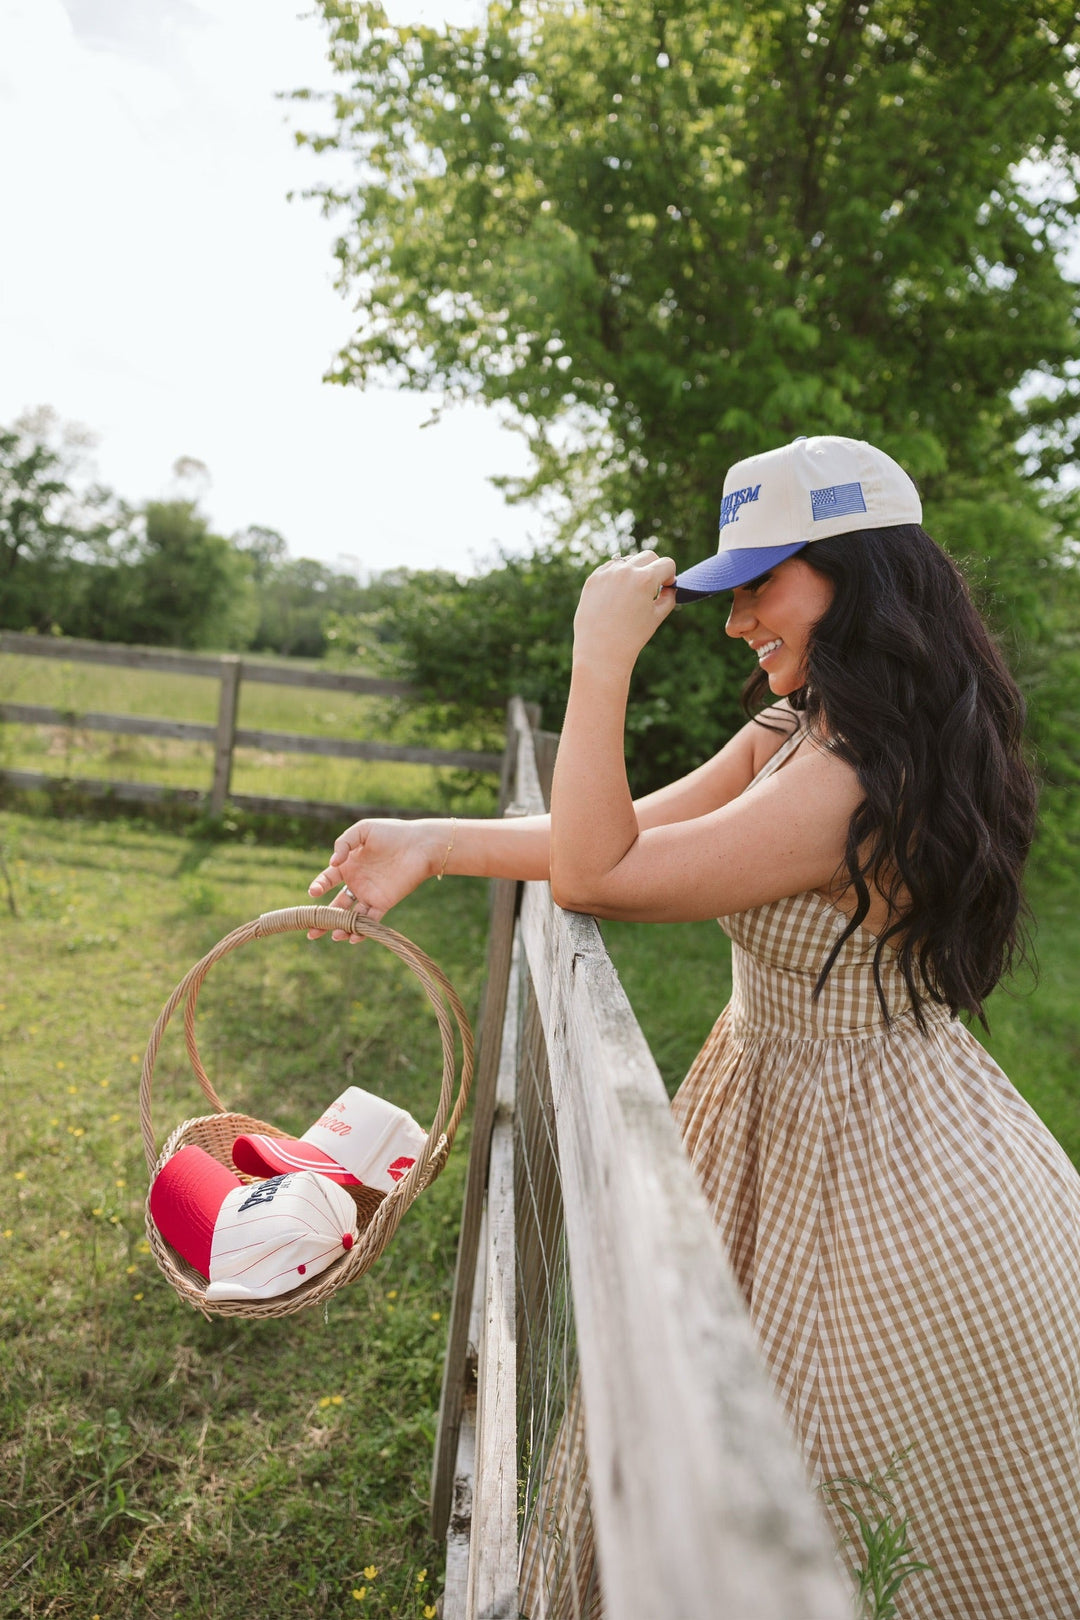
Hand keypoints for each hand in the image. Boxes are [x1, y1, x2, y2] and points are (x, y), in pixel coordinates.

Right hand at [306, 819, 442, 940]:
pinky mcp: (384, 903)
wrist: (420, 844)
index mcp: (348, 866)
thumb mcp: (363, 830)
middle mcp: (356, 883)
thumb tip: (332, 863)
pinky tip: (353, 937)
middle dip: (323, 920)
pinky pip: (370, 920)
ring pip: (351, 916)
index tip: (314, 893)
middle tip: (311, 932)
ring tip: (334, 936)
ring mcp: (369, 894)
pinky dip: (362, 931)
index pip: (327, 879)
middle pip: (335, 905)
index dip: (318, 886)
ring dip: (342, 928)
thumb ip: (343, 843)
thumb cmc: (392, 833)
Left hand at [572, 551, 676, 675]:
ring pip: (628, 560)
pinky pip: (610, 568)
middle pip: (648, 556)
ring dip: (634, 571)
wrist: (600, 651)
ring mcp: (606, 573)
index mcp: (645, 579)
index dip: (670, 576)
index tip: (665, 588)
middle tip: (651, 588)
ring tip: (631, 595)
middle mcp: (625, 571)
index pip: (667, 563)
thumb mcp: (656, 616)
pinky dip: (617, 576)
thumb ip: (669, 596)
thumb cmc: (632, 637)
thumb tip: (669, 585)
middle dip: (654, 568)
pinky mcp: (593, 579)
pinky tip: (616, 596)